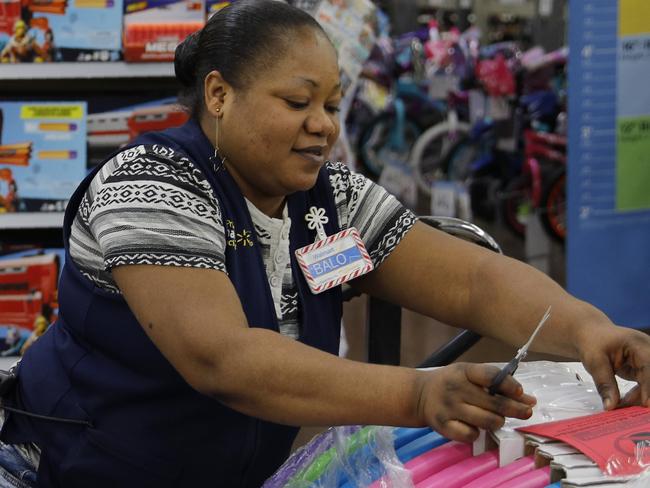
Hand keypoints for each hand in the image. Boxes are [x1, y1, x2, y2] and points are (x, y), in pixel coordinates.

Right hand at [416, 363, 535, 442]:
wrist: (420, 395)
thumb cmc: (452, 382)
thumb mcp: (470, 375)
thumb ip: (497, 384)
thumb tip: (530, 399)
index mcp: (463, 371)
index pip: (490, 376)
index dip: (508, 385)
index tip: (520, 392)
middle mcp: (456, 388)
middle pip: (494, 402)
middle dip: (515, 409)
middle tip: (526, 412)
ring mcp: (449, 408)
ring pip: (486, 421)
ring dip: (498, 421)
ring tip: (499, 419)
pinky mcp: (444, 426)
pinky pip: (470, 435)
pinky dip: (478, 433)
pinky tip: (477, 428)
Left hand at [575, 324, 649, 409]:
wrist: (590, 335)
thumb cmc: (592, 342)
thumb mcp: (594, 361)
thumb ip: (604, 383)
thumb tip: (610, 406)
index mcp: (639, 345)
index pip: (649, 368)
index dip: (649, 387)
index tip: (645, 404)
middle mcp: (648, 352)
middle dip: (645, 395)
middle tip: (631, 410)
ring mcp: (647, 362)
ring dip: (639, 398)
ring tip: (621, 406)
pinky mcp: (644, 370)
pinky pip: (646, 387)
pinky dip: (636, 396)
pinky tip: (624, 402)